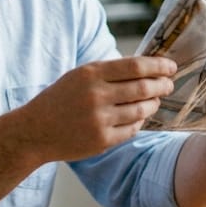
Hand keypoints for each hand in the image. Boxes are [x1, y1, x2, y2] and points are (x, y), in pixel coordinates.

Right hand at [9, 56, 176, 162]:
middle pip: (143, 88)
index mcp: (90, 74)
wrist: (34, 131)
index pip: (135, 67)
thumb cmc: (59, 99)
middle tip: (168, 84)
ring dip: (153, 104)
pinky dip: (139, 121)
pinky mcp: (102, 140)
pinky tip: (139, 116)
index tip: (170, 67)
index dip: (158, 66)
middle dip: (161, 85)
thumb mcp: (78, 76)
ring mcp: (100, 120)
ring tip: (155, 100)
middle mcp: (96, 96)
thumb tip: (146, 69)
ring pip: (141, 110)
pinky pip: (132, 129)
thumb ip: (108, 72)